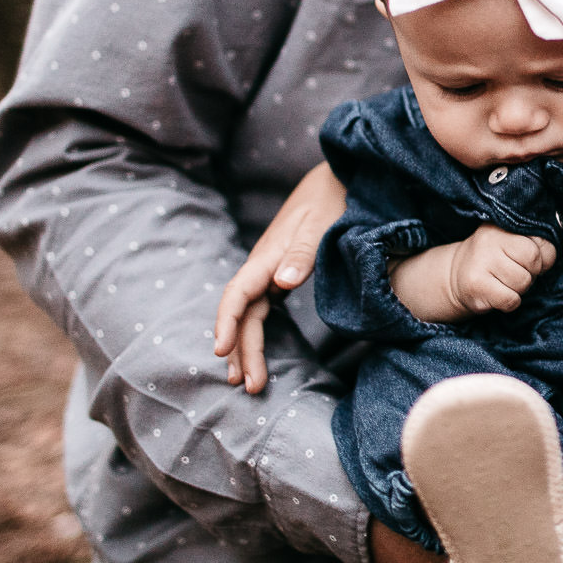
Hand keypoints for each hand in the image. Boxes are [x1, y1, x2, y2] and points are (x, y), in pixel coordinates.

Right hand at [212, 162, 346, 392]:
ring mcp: (272, 268)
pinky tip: (256, 351)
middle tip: (249, 387)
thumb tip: (281, 283)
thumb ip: (303, 253)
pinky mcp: (282, 271)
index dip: (228, 324)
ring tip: (248, 381)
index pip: (238, 294)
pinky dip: (257, 331)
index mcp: (268, 255)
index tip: (223, 352)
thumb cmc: (333, 198)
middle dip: (241, 350)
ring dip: (247, 346)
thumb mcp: (323, 224)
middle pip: (242, 313)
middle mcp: (265, 264)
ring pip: (250, 313)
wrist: (339, 175)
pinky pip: (262, 307)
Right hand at [446, 225, 557, 315]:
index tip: (530, 262)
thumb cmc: (493, 260)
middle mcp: (489, 240)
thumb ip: (533, 243)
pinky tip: (497, 294)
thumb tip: (548, 258)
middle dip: (531, 273)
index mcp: (501, 227)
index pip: (541, 242)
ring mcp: (481, 262)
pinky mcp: (476, 285)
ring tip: (504, 283)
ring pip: (523, 282)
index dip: (543, 258)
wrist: (455, 277)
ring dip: (519, 289)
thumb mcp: (510, 242)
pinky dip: (510, 302)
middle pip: (533, 261)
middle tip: (517, 273)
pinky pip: (511, 300)